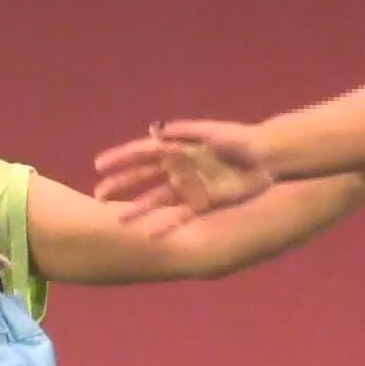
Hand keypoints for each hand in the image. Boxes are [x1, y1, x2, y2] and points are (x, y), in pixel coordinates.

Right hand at [93, 121, 272, 234]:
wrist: (266, 158)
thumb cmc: (240, 140)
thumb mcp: (213, 133)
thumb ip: (188, 131)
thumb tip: (158, 130)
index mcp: (179, 148)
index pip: (144, 152)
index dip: (121, 158)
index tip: (99, 165)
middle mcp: (179, 169)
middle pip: (144, 177)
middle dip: (122, 184)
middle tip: (98, 195)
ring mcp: (189, 187)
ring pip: (157, 199)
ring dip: (138, 209)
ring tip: (118, 219)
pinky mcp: (203, 203)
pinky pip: (180, 217)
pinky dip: (165, 226)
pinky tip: (151, 236)